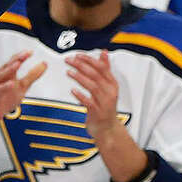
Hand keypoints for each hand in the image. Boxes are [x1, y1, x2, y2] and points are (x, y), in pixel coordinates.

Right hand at [0, 51, 47, 134]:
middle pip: (7, 66)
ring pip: (1, 75)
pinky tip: (11, 84)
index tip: (30, 52)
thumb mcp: (22, 87)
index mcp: (7, 74)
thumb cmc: (4, 99)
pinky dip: (4, 86)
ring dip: (10, 69)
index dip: (22, 56)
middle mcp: (0, 78)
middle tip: (25, 54)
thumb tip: (44, 65)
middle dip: (16, 59)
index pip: (14, 62)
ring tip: (18, 64)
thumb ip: (32, 76)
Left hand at [68, 51, 147, 181]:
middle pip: (96, 75)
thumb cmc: (105, 106)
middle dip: (81, 66)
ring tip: (69, 72)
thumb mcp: (107, 87)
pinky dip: (80, 95)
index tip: (78, 55)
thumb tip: (104, 52)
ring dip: (80, 78)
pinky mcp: (98, 113)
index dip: (89, 60)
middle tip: (69, 60)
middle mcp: (110, 92)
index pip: (102, 67)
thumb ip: (105, 69)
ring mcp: (104, 103)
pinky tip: (72, 90)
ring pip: (92, 86)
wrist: (107, 129)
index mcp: (112, 84)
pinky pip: (89, 102)